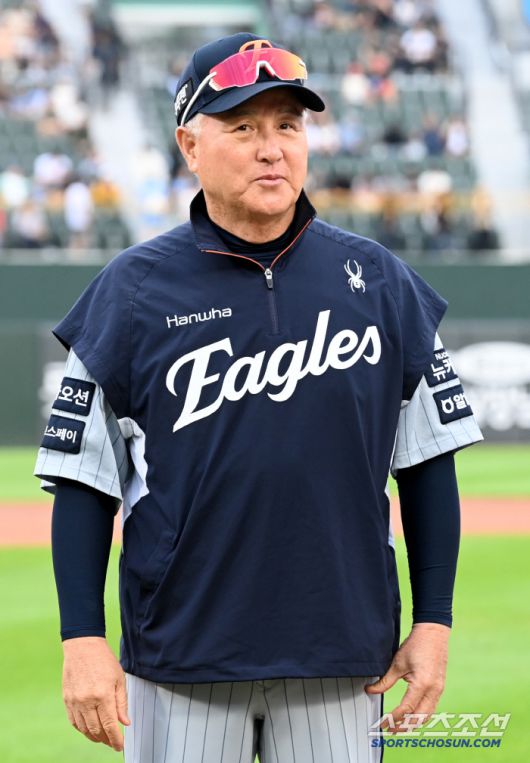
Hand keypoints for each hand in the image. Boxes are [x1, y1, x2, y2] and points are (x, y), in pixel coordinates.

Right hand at [62, 636, 129, 750]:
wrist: (83, 647)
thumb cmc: (103, 660)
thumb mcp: (119, 679)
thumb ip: (122, 703)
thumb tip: (125, 722)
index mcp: (103, 695)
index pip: (110, 725)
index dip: (115, 739)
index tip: (120, 746)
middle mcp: (87, 701)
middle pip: (96, 730)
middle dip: (106, 740)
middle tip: (113, 742)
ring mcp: (75, 701)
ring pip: (84, 729)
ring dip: (94, 737)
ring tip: (103, 738)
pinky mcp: (67, 700)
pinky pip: (74, 722)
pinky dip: (82, 729)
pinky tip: (90, 729)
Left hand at [365, 622, 449, 733]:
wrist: (433, 633)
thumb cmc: (416, 645)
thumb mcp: (397, 663)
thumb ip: (385, 681)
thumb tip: (370, 690)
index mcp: (422, 684)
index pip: (406, 709)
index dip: (393, 718)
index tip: (383, 723)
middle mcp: (433, 690)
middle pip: (419, 717)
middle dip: (404, 726)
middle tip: (389, 729)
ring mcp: (439, 690)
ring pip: (427, 715)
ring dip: (413, 723)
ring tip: (398, 726)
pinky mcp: (440, 687)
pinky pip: (431, 707)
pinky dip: (421, 715)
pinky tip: (411, 716)